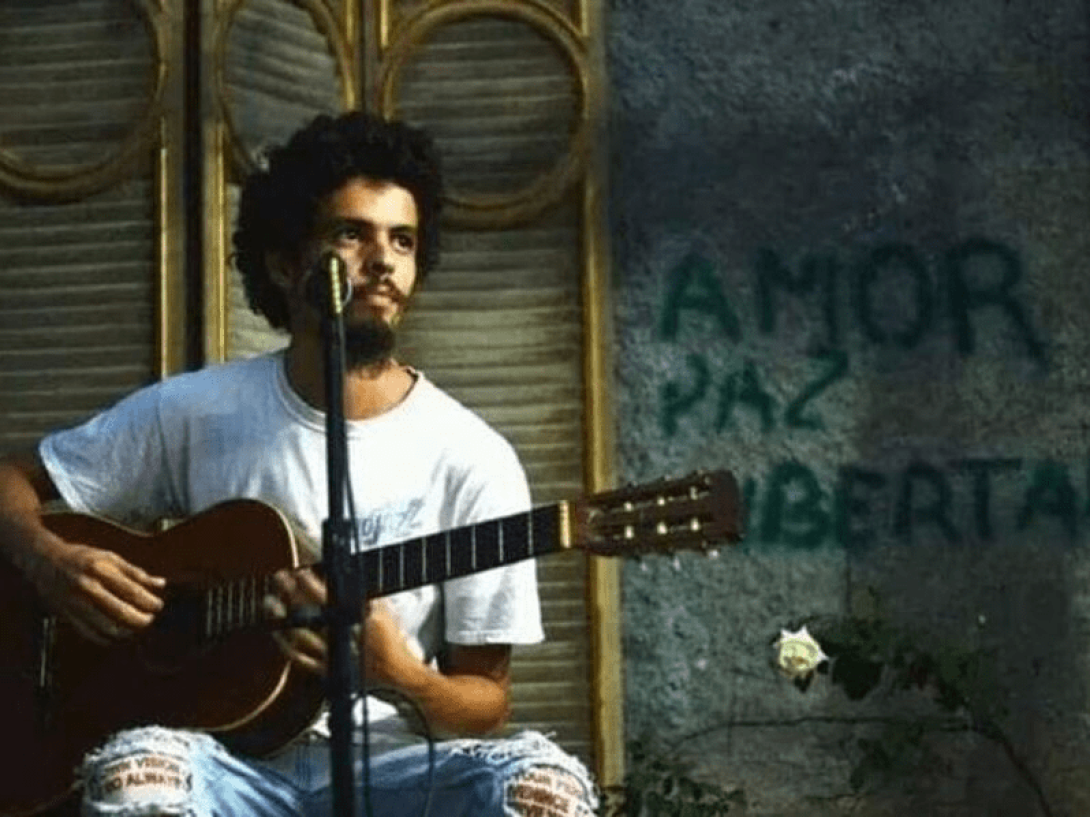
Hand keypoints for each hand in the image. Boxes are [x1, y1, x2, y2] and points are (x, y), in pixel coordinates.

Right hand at [26, 529, 164, 644]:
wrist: (45, 562)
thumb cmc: (82, 557)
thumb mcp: (110, 557)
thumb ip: (136, 573)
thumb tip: (161, 583)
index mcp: (100, 569)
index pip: (131, 591)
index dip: (149, 602)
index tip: (158, 606)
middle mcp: (87, 587)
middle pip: (120, 612)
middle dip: (140, 619)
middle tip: (150, 619)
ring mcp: (75, 603)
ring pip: (106, 627)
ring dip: (126, 631)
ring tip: (136, 627)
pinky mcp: (66, 615)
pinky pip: (90, 633)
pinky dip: (107, 637)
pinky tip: (117, 634)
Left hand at [266, 569, 420, 687]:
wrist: (398, 673)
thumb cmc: (391, 640)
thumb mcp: (384, 611)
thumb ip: (364, 594)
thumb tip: (345, 573)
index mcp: (358, 621)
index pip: (329, 598)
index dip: (311, 584)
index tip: (299, 571)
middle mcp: (343, 638)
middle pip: (310, 613)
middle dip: (292, 593)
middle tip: (279, 578)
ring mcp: (333, 656)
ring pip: (300, 636)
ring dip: (283, 617)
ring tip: (270, 601)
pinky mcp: (327, 671)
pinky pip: (300, 660)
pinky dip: (285, 646)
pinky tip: (275, 632)